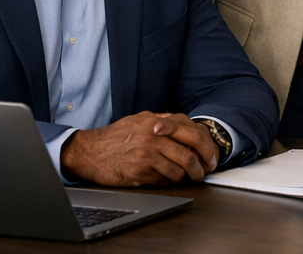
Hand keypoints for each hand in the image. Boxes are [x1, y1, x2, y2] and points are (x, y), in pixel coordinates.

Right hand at [60, 111, 220, 185]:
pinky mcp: (140, 173)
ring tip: (188, 178)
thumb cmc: (116, 136)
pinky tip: (168, 180)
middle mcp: (154, 138)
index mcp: (157, 123)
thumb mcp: (141, 120)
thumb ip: (163, 121)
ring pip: (179, 170)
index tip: (210, 156)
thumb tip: (185, 125)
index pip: (192, 132)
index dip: (206, 146)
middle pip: (189, 154)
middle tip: (204, 171)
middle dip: (201, 166)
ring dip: (187, 177)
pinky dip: (169, 182)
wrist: (91, 152)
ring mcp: (147, 156)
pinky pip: (163, 180)